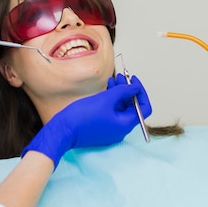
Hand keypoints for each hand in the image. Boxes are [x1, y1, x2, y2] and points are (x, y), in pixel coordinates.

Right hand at [22, 74, 151, 167]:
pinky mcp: (102, 128)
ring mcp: (111, 130)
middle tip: (122, 76)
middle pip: (132, 107)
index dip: (141, 92)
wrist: (64, 129)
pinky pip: (112, 113)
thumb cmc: (83, 116)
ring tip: (112, 80)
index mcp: (126, 125)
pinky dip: (111, 101)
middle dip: (128, 90)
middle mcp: (121, 130)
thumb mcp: (106, 99)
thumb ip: (124, 91)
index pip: (144, 108)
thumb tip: (135, 87)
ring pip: (121, 109)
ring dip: (119, 94)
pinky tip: (106, 89)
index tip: (133, 80)